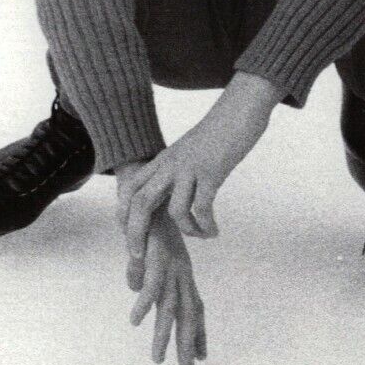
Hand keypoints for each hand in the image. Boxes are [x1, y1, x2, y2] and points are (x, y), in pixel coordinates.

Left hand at [116, 73, 279, 253]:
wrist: (240, 107)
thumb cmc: (219, 129)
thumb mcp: (190, 148)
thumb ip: (178, 167)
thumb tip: (175, 187)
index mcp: (164, 159)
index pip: (131, 187)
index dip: (124, 213)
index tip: (129, 234)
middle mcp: (172, 164)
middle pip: (141, 203)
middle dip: (136, 233)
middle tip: (140, 257)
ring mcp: (191, 167)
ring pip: (174, 211)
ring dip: (187, 231)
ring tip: (201, 235)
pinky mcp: (212, 171)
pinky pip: (203, 207)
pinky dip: (207, 225)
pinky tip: (215, 231)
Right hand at [126, 212, 206, 364]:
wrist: (151, 190)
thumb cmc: (149, 221)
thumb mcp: (145, 250)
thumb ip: (143, 271)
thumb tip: (135, 288)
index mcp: (180, 273)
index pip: (193, 307)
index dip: (197, 332)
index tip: (202, 357)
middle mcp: (179, 271)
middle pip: (187, 313)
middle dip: (187, 343)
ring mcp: (170, 264)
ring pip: (170, 305)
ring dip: (163, 333)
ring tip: (157, 358)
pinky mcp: (156, 254)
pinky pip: (151, 283)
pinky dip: (144, 302)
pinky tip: (136, 320)